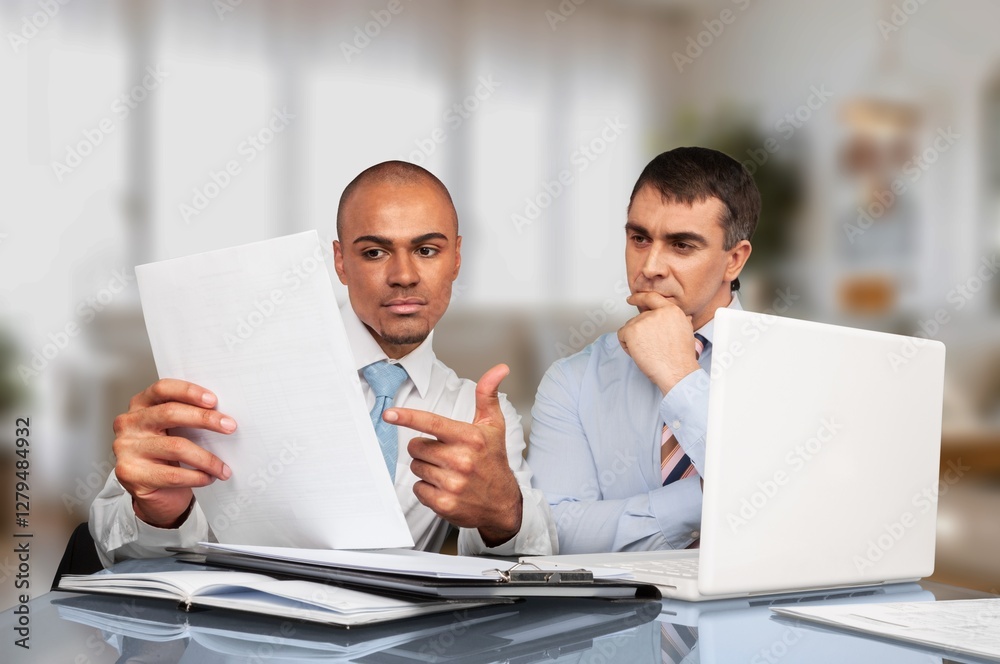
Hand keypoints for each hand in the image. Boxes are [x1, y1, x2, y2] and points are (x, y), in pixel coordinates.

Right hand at [112, 379, 235, 527]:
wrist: (153, 493)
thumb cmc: (167, 456)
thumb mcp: (173, 430)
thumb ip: (187, 417)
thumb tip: (222, 415)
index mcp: (140, 405)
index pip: (162, 389)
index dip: (188, 391)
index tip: (213, 400)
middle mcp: (129, 423)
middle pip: (169, 413)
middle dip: (205, 419)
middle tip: (230, 426)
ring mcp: (126, 449)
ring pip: (175, 447)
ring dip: (207, 458)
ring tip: (223, 467)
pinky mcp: (131, 474)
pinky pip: (173, 474)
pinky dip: (197, 476)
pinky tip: (208, 477)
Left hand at [384, 364, 522, 546]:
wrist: (502, 503)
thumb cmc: (494, 460)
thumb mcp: (494, 426)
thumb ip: (488, 395)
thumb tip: (499, 369)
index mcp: (470, 438)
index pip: (432, 423)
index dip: (408, 417)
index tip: (389, 414)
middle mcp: (461, 460)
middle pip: (417, 447)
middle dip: (425, 448)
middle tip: (444, 453)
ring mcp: (452, 484)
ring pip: (416, 467)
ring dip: (426, 468)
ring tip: (447, 471)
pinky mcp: (444, 504)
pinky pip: (418, 489)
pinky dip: (427, 488)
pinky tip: (444, 487)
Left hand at [618, 292, 701, 393]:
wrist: (677, 371)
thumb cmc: (681, 357)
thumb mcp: (688, 332)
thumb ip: (681, 321)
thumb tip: (685, 318)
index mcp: (672, 310)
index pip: (652, 298)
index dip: (639, 298)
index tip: (632, 299)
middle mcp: (657, 312)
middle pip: (639, 318)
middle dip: (641, 332)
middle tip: (651, 346)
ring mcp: (643, 320)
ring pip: (630, 327)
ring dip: (634, 339)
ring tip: (648, 351)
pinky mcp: (631, 330)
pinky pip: (621, 335)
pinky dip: (626, 345)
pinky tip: (639, 353)